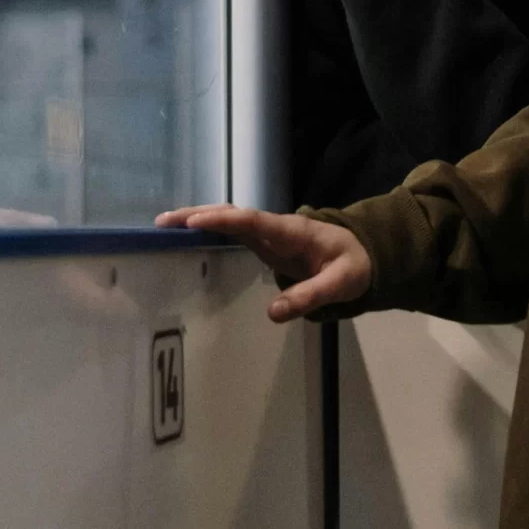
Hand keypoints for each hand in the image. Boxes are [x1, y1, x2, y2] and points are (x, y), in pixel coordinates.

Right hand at [154, 205, 372, 320]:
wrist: (364, 255)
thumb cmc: (354, 266)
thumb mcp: (341, 284)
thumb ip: (310, 296)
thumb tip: (272, 314)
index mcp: (292, 231)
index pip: (253, 221)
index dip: (224, 220)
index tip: (194, 222)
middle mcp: (275, 227)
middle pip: (233, 215)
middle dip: (199, 215)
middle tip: (163, 222)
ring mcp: (269, 234)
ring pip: (230, 220)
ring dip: (199, 219)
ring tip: (164, 226)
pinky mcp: (266, 244)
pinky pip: (233, 232)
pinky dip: (210, 230)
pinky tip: (189, 237)